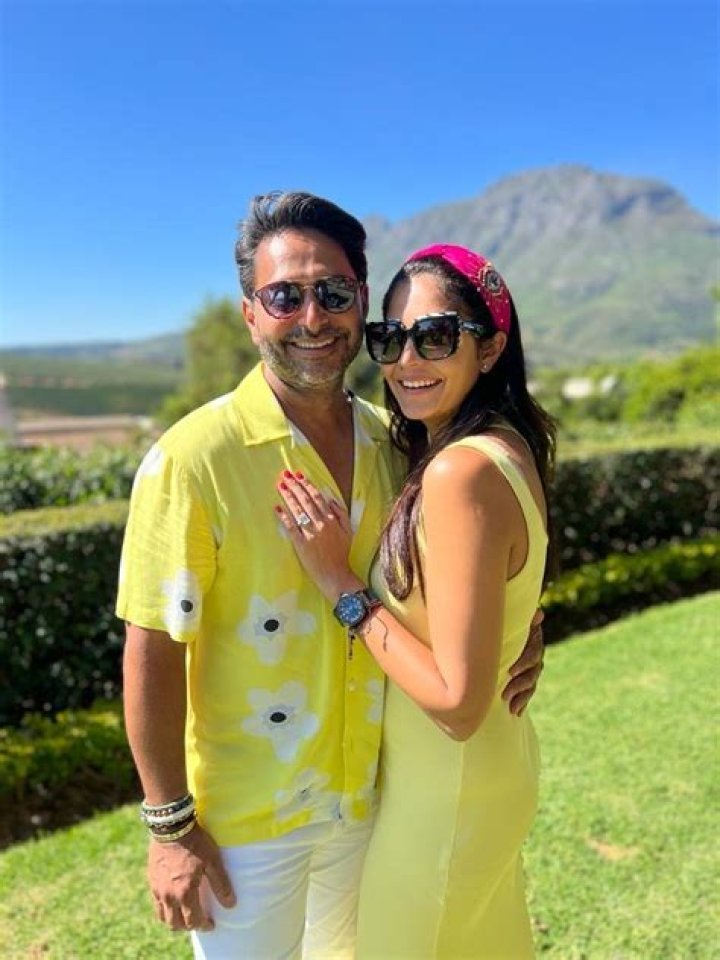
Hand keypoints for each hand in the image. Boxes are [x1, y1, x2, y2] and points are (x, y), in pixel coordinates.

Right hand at [148, 822, 235, 931]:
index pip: (192, 921)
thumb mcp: (212, 861)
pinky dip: (164, 908)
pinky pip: (156, 903)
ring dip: (174, 920)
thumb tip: (231, 904)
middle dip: (188, 926)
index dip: (203, 925)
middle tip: (199, 921)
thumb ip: (221, 884)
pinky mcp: (151, 879)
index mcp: (184, 893)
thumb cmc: (195, 842)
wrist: (171, 826)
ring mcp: (157, 888)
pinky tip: (173, 900)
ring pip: (162, 916)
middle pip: (175, 924)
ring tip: (185, 914)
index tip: (211, 924)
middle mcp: (168, 895)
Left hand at [275, 471, 362, 600]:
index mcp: (332, 520)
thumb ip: (341, 514)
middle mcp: (321, 524)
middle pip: (305, 500)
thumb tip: (330, 499)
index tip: (299, 475)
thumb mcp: (348, 531)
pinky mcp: (301, 544)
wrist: (336, 575)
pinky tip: (277, 508)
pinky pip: (291, 527)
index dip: (307, 485)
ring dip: (288, 496)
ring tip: (280, 485)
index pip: (318, 497)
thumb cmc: (342, 554)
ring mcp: (310, 533)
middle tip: (285, 475)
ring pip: (298, 510)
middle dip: (294, 486)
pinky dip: (283, 517)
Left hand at [502, 608, 544, 716]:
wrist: (513, 630)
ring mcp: (533, 669)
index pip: (533, 655)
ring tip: (511, 708)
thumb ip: (526, 618)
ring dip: (521, 698)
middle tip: (504, 695)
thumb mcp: (517, 619)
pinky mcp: (528, 679)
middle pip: (532, 674)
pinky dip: (523, 703)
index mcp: (534, 641)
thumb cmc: (511, 622)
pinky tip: (516, 713)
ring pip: (531, 685)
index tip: (510, 671)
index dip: (523, 663)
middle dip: (519, 686)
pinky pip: (528, 692)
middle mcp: (537, 657)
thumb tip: (539, 612)